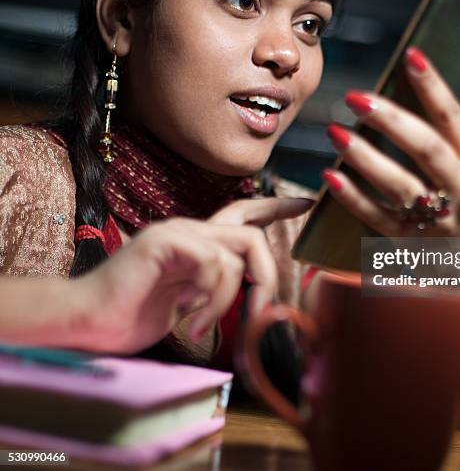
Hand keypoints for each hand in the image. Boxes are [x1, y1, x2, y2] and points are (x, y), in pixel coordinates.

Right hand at [76, 197, 312, 353]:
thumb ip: (213, 286)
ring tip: (205, 324)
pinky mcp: (163, 243)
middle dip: (267, 273)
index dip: (274, 207)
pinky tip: (192, 320)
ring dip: (230, 298)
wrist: (86, 322)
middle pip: (251, 233)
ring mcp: (176, 233)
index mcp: (195, 242)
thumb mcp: (187, 300)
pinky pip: (213, 262)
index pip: (242, 213)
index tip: (304, 204)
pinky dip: (212, 298)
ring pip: (236, 251)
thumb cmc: (131, 315)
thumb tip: (244, 291)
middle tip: (263, 310)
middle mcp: (189, 230)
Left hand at [322, 47, 459, 237]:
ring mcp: (433, 217)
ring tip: (334, 131)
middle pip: (426, 149)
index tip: (411, 55)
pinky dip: (352, 197)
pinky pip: (375, 216)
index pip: (456, 118)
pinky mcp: (406, 238)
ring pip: (399, 185)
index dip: (435, 86)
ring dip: (364, 157)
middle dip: (392, 120)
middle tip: (355, 97)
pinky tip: (329, 175)